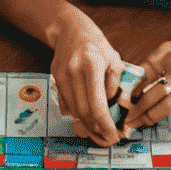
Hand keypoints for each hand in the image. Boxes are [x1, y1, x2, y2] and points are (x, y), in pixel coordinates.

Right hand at [49, 9, 122, 145]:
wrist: (69, 29)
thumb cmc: (96, 44)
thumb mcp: (114, 59)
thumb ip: (115, 85)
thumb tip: (114, 109)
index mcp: (91, 65)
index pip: (97, 105)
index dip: (105, 125)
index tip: (114, 135)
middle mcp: (73, 71)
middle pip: (83, 112)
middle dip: (97, 130)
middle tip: (108, 140)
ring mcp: (61, 76)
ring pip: (74, 111)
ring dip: (88, 126)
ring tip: (100, 134)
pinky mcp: (55, 79)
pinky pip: (68, 104)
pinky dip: (79, 115)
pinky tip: (90, 122)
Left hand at [129, 32, 170, 128]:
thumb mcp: (167, 49)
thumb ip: (149, 65)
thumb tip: (130, 87)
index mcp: (168, 54)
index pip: (143, 78)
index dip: (131, 94)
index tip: (123, 104)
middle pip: (153, 95)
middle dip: (138, 111)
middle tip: (128, 120)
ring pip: (167, 105)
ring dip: (153, 114)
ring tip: (142, 120)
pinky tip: (170, 106)